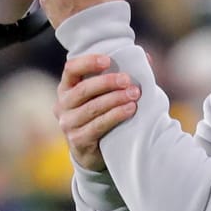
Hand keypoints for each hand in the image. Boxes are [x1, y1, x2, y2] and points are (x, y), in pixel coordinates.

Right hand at [55, 54, 140, 171]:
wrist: (94, 152)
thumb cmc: (103, 115)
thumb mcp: (107, 94)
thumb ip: (122, 76)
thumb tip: (147, 57)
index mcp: (67, 87)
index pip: (71, 69)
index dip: (88, 62)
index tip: (108, 60)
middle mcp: (63, 104)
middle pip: (83, 89)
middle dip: (108, 82)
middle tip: (128, 80)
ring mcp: (68, 124)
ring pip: (92, 108)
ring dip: (115, 99)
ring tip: (134, 94)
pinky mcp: (78, 140)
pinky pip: (98, 125)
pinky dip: (116, 115)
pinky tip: (130, 110)